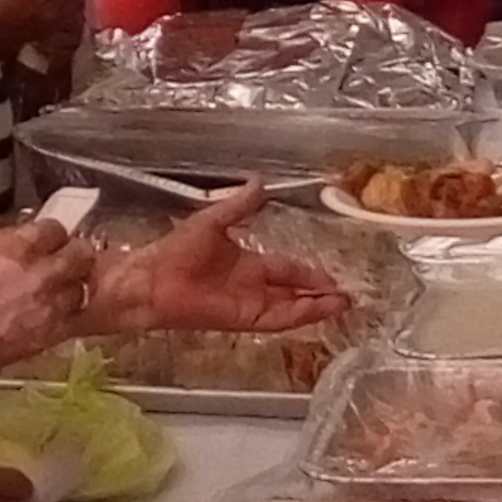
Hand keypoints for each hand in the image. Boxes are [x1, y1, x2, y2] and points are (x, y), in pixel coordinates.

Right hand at [0, 219, 99, 375]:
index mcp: (19, 246)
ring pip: (82, 288)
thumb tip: (19, 238)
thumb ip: (2, 240)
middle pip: (82, 254)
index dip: (52, 233)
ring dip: (72, 285)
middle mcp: (42, 273)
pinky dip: (66, 314)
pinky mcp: (49, 335)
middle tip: (65, 258)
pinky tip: (51, 313)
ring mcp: (50, 306)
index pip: (56, 228)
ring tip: (59, 288)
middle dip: (76, 253)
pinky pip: (72, 319)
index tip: (47, 238)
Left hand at [96, 183, 354, 335]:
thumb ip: (240, 205)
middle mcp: (253, 286)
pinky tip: (319, 311)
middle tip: (349, 293)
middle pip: (295, 291)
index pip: (287, 269)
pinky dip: (300, 316)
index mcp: (247, 263)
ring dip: (317, 306)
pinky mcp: (244, 320)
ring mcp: (250, 304)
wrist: (152, 279)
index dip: (309, 272)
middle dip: (321, 292)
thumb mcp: (213, 220)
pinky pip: (277, 319)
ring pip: (292, 307)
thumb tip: (261, 182)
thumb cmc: (177, 250)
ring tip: (343, 304)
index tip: (333, 276)